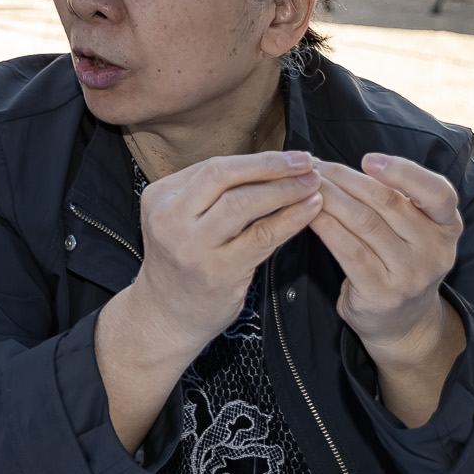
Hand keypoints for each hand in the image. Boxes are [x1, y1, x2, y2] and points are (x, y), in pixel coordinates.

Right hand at [95, 151, 321, 451]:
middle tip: (307, 162)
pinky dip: (290, 219)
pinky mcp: (217, 271)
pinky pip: (261, 237)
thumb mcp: (181, 221)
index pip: (213, 166)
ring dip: (284, 189)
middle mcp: (170, 218)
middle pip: (223, 175)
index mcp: (159, 197)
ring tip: (314, 183)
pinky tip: (311, 210)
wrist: (166, 317)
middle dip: (270, 165)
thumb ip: (212, 196)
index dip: (258, 159)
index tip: (291, 157)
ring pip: (242, 203)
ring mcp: (192, 246)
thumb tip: (272, 169)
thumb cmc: (183, 263)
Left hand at [309, 155, 465, 420]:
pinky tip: (308, 213)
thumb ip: (395, 199)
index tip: (368, 159)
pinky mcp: (383, 293)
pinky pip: (348, 250)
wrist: (403, 322)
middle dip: (346, 179)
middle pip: (388, 202)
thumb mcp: (414, 230)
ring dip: (330, 198)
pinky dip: (325, 226)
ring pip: (365, 222)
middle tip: (315, 167)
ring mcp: (411, 274)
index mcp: (448, 226)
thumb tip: (336, 165)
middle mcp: (436, 250)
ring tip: (306, 184)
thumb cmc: (399, 260)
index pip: (438, 193)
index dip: (403, 172)